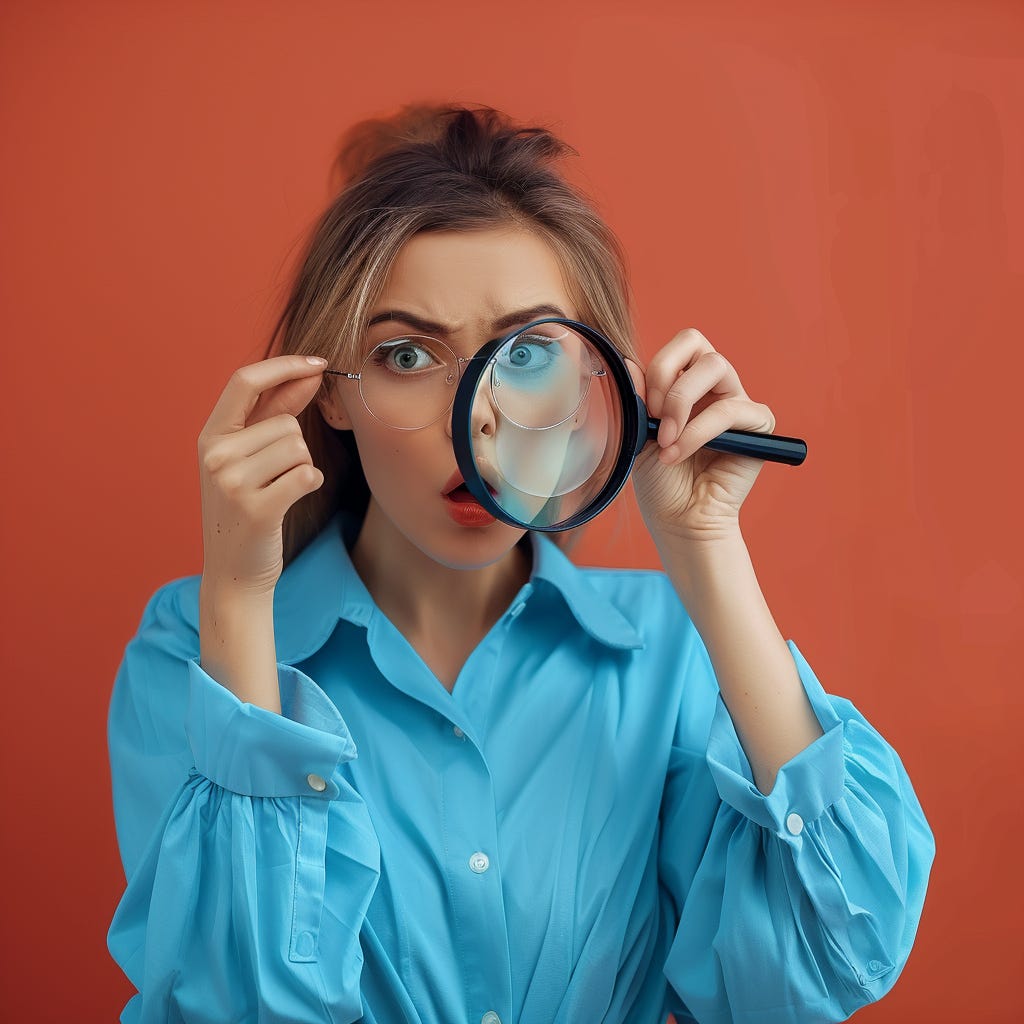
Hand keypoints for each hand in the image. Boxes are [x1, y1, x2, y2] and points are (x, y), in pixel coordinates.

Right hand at [198, 355, 327, 596]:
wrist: (235, 571)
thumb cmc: (247, 508)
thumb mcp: (249, 457)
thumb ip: (275, 413)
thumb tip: (310, 374)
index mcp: (210, 436)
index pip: (245, 380)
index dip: (285, 365)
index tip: (319, 362)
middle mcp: (215, 455)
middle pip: (286, 422)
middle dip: (295, 446)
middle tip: (274, 478)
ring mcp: (232, 482)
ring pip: (299, 448)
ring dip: (302, 468)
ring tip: (277, 491)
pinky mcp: (257, 508)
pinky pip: (307, 474)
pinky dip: (309, 485)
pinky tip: (289, 500)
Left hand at [629, 328, 776, 542]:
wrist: (677, 519)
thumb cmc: (659, 479)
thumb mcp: (639, 431)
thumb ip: (638, 397)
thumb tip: (629, 363)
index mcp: (687, 381)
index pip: (681, 344)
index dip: (659, 367)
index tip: (644, 406)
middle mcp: (714, 386)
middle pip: (697, 342)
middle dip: (667, 378)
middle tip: (655, 417)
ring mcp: (738, 402)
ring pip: (716, 366)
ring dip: (681, 403)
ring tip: (666, 441)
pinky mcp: (758, 425)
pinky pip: (731, 410)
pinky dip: (698, 432)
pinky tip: (678, 455)